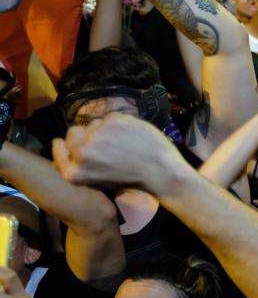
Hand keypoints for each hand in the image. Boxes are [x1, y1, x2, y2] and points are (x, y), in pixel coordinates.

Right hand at [52, 114, 184, 192]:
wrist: (160, 172)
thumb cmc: (131, 179)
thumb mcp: (95, 180)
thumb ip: (78, 164)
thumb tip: (61, 141)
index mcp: (73, 172)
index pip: (58, 147)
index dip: (66, 143)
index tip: (74, 143)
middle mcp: (80, 153)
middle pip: (73, 132)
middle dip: (86, 135)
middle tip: (104, 143)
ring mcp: (95, 135)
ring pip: (93, 123)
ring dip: (104, 129)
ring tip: (122, 142)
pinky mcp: (112, 121)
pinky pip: (110, 117)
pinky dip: (120, 123)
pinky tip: (131, 135)